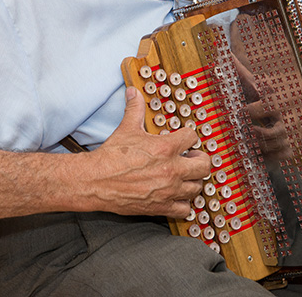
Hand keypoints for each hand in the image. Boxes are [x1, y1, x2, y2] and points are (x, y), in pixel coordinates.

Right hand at [86, 87, 210, 218]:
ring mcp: (169, 190)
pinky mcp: (162, 207)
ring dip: (192, 181)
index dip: (190, 135)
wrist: (96, 181)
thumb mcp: (126, 128)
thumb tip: (133, 92)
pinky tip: (176, 196)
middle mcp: (171, 169)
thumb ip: (134, 109)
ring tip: (185, 176)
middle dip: (200, 159)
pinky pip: (185, 209)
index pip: (193, 136)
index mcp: (166, 148)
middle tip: (193, 157)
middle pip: (204, 165)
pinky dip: (184, 204)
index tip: (185, 138)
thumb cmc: (111, 157)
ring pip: (197, 187)